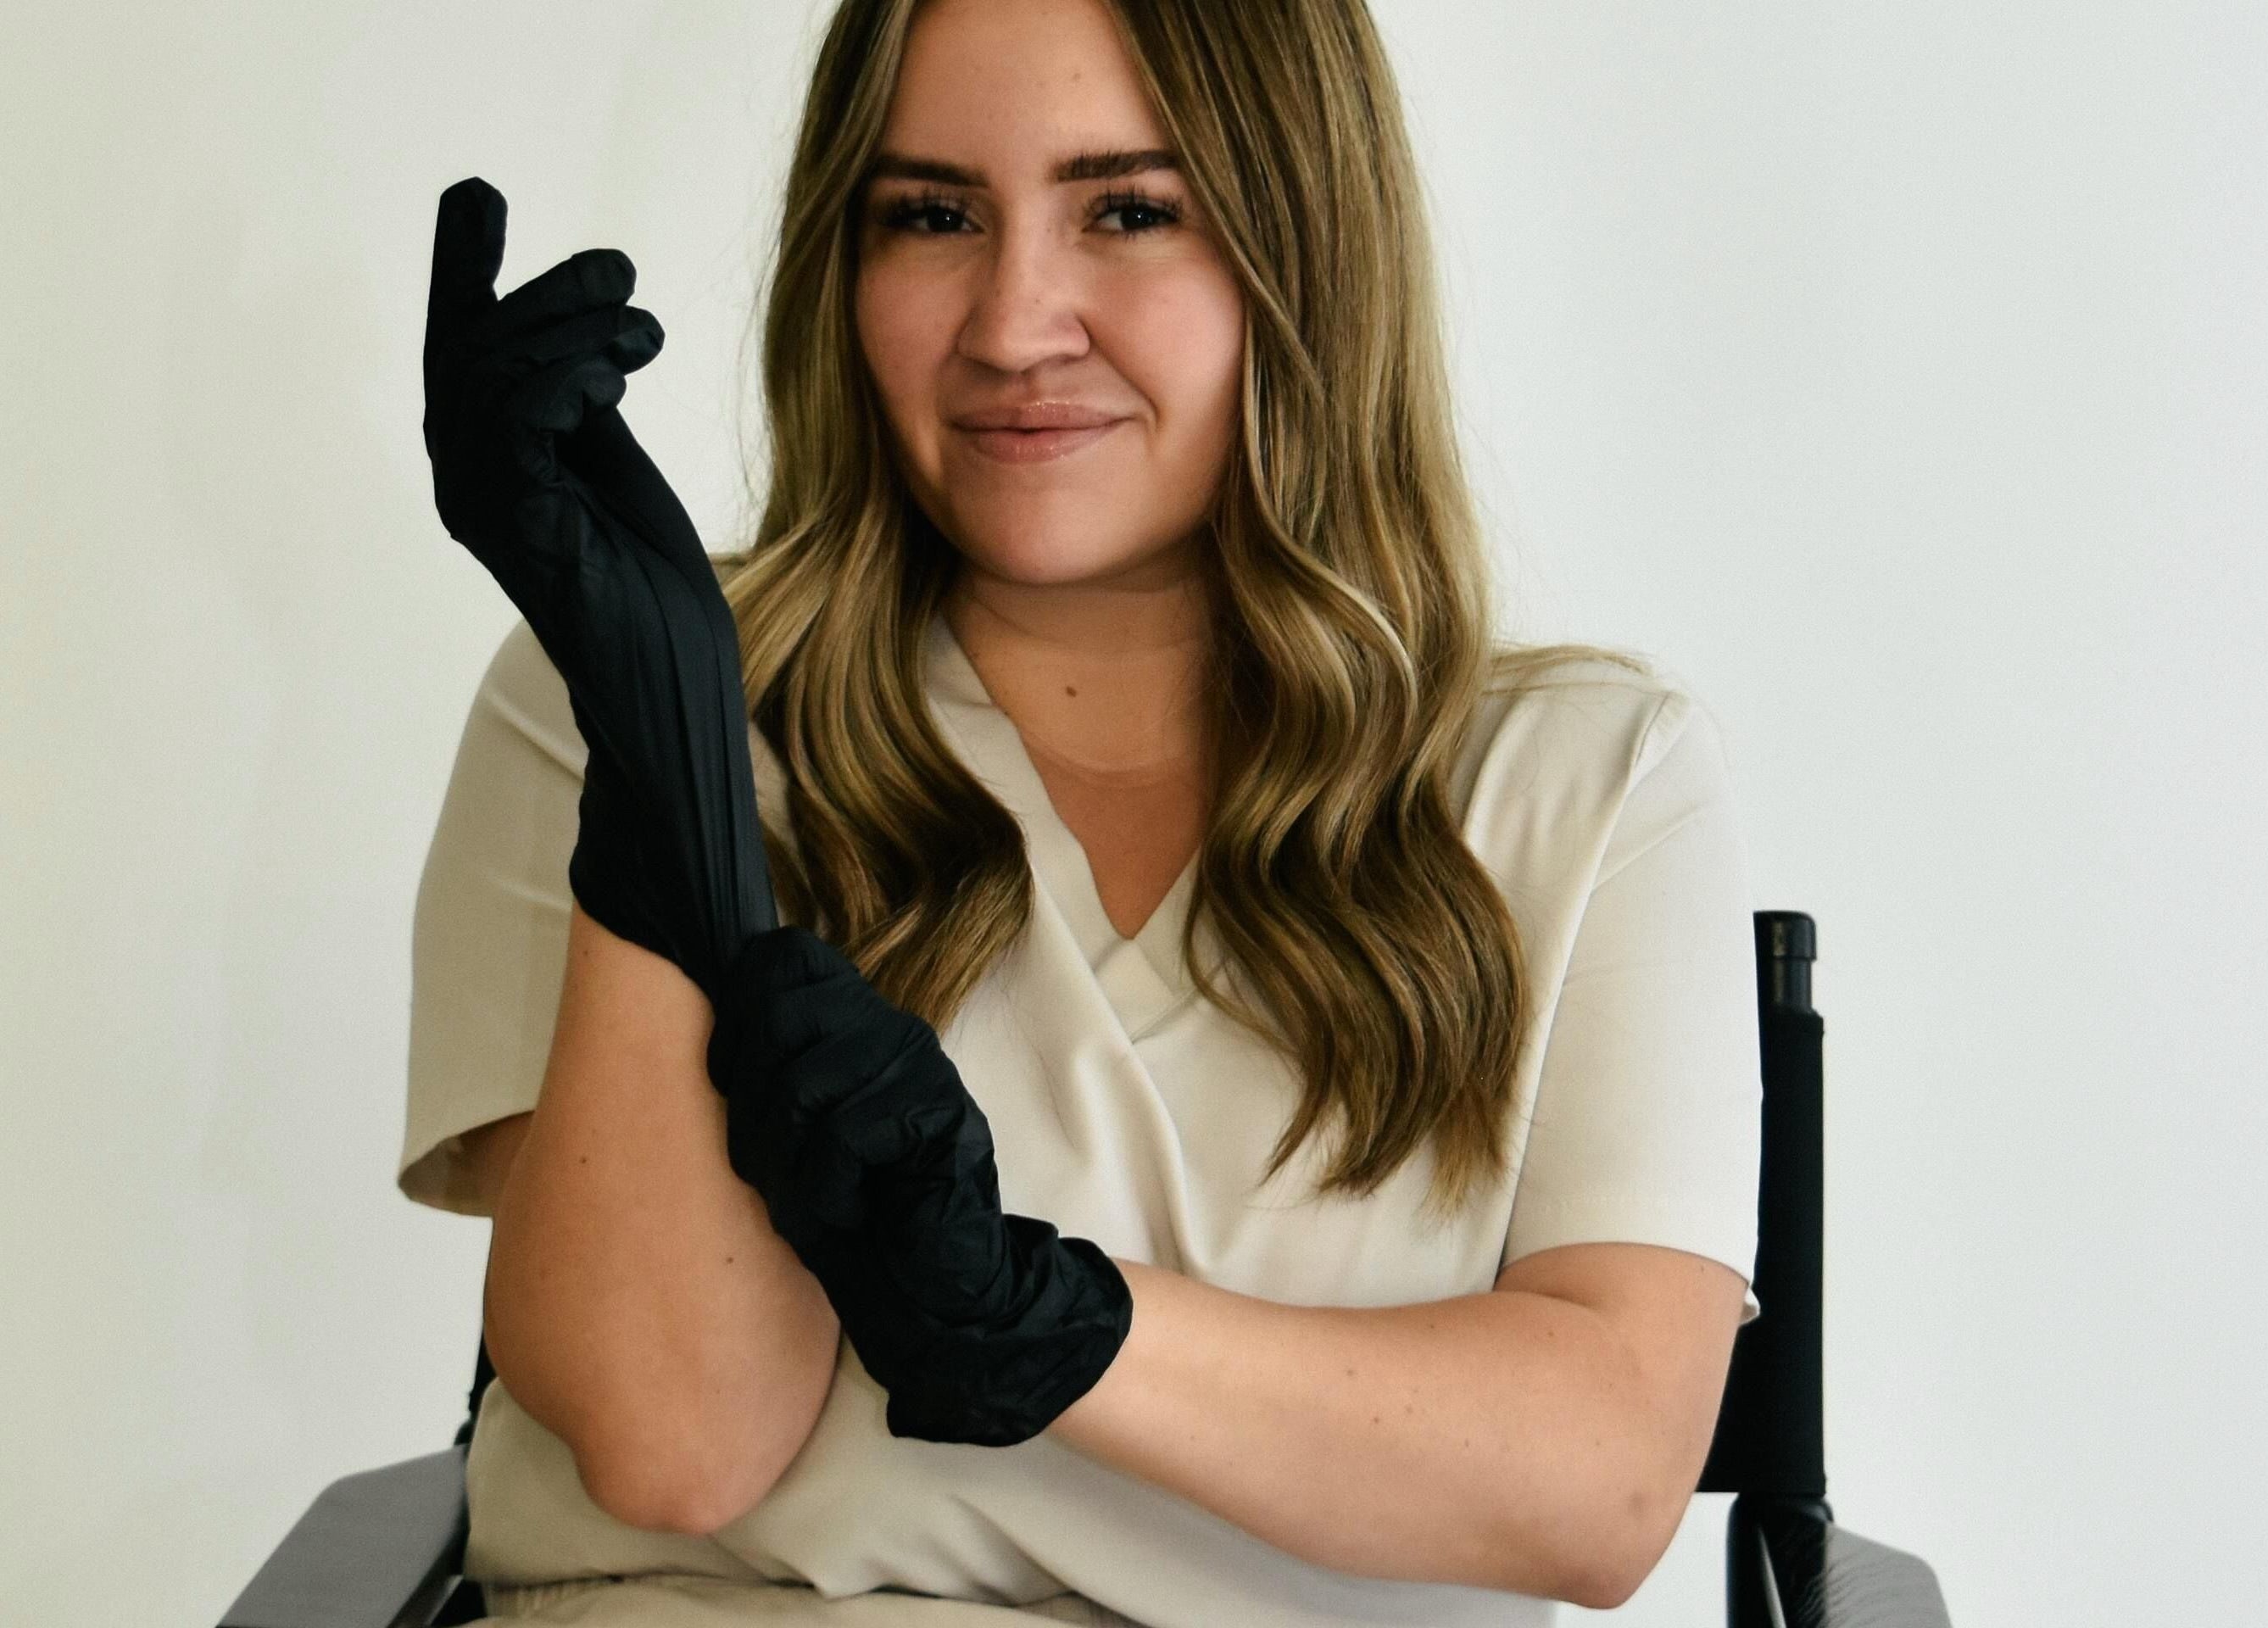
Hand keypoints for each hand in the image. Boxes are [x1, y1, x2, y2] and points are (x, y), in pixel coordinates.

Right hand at [422, 175, 769, 988]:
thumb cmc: (652, 593)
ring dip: (566, 330)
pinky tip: (618, 369)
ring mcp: (491, 517)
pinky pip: (515, 434)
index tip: (474, 197)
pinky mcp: (527, 540)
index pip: (465, 354)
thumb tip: (581, 335)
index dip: (463, 275)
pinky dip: (561, 384)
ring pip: (490, 383)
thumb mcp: (615, 474)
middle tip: (620, 270)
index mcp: (490, 470)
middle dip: (541, 295)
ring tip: (639, 322)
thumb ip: (581, 408)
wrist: (679, 694)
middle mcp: (471, 489)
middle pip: (471, 356)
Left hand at [706, 925, 1132, 1445]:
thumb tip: (700, 1042)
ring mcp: (915, 1064)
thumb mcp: (788, 1138)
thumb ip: (761, 1077)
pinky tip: (851, 1211)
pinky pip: (842, 1134)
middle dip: (751, 1106)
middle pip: (776, 1015)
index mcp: (850, 1019)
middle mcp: (886, 1026)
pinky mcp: (935, 1111)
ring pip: (802, 1084)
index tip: (728, 1084)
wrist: (930, 1290)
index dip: (736, 1017)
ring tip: (809, 1202)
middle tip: (767, 1170)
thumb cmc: (849, 1216)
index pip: (783, 957)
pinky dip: (827, 1190)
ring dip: (785, 1163)